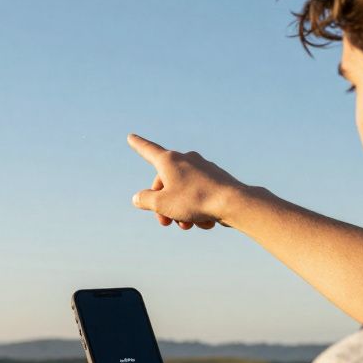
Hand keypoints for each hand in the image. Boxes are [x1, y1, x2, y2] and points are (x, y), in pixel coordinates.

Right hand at [127, 133, 262, 230]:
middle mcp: (185, 159)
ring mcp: (202, 168)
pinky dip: (198, 209)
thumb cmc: (194, 201)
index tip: (130, 136)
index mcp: (169, 161)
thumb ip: (145, 199)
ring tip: (188, 225)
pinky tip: (205, 221)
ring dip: (181, 211)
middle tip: (165, 223)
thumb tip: (138, 197)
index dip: (137, 144)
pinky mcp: (215, 178)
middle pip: (165, 183)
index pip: (148, 150)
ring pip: (183, 192)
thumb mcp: (162, 204)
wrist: (232, 202)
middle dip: (163, 205)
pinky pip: (199, 195)